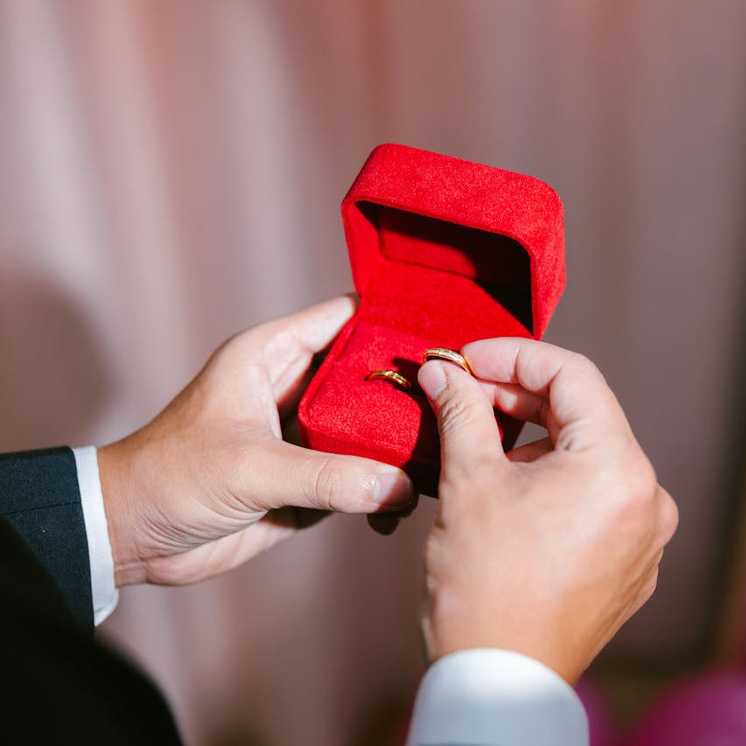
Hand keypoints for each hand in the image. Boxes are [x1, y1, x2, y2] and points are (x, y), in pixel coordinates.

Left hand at [99, 296, 415, 586]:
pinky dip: (382, 490)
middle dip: (409, 392)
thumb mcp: (252, 469)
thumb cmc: (171, 477)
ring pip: (369, 430)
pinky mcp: (308, 481)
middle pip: (369, 377)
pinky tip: (404, 504)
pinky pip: (359, 478)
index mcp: (271, 356)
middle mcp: (294, 389)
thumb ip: (329, 477)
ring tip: (444, 456)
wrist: (129, 537)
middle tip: (461, 404)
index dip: (392, 323)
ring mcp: (303, 437)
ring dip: (400, 446)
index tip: (444, 336)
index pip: (345, 320)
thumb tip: (401, 486)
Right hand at [417, 339, 677, 682]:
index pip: (573, 376)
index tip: (468, 359)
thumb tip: (447, 373)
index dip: (515, 356)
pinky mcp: (632, 566)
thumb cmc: (483, 586)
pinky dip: (557, 484)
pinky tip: (511, 489)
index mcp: (619, 468)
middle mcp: (648, 498)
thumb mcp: (470, 482)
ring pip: (590, 460)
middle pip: (585, 417)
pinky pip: (597, 502)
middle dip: (521, 399)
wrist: (499, 682)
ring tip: (482, 445)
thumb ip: (464, 411)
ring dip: (536, 442)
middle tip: (466, 392)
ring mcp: (645, 537)